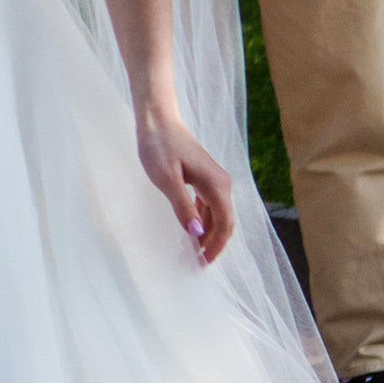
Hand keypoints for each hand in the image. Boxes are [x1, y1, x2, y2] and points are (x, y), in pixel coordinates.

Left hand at [136, 103, 236, 265]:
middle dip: (214, 244)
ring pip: (218, 214)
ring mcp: (215, 179)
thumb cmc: (159, 146)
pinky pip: (210, 205)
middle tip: (196, 263)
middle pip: (225, 222)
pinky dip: (204, 220)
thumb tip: (197, 233)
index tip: (201, 264)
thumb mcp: (167, 179)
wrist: (157, 118)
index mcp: (216, 185)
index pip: (225, 224)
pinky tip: (191, 228)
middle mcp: (222, 182)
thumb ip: (183, 206)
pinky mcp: (205, 176)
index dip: (216, 247)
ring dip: (208, 233)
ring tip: (192, 251)